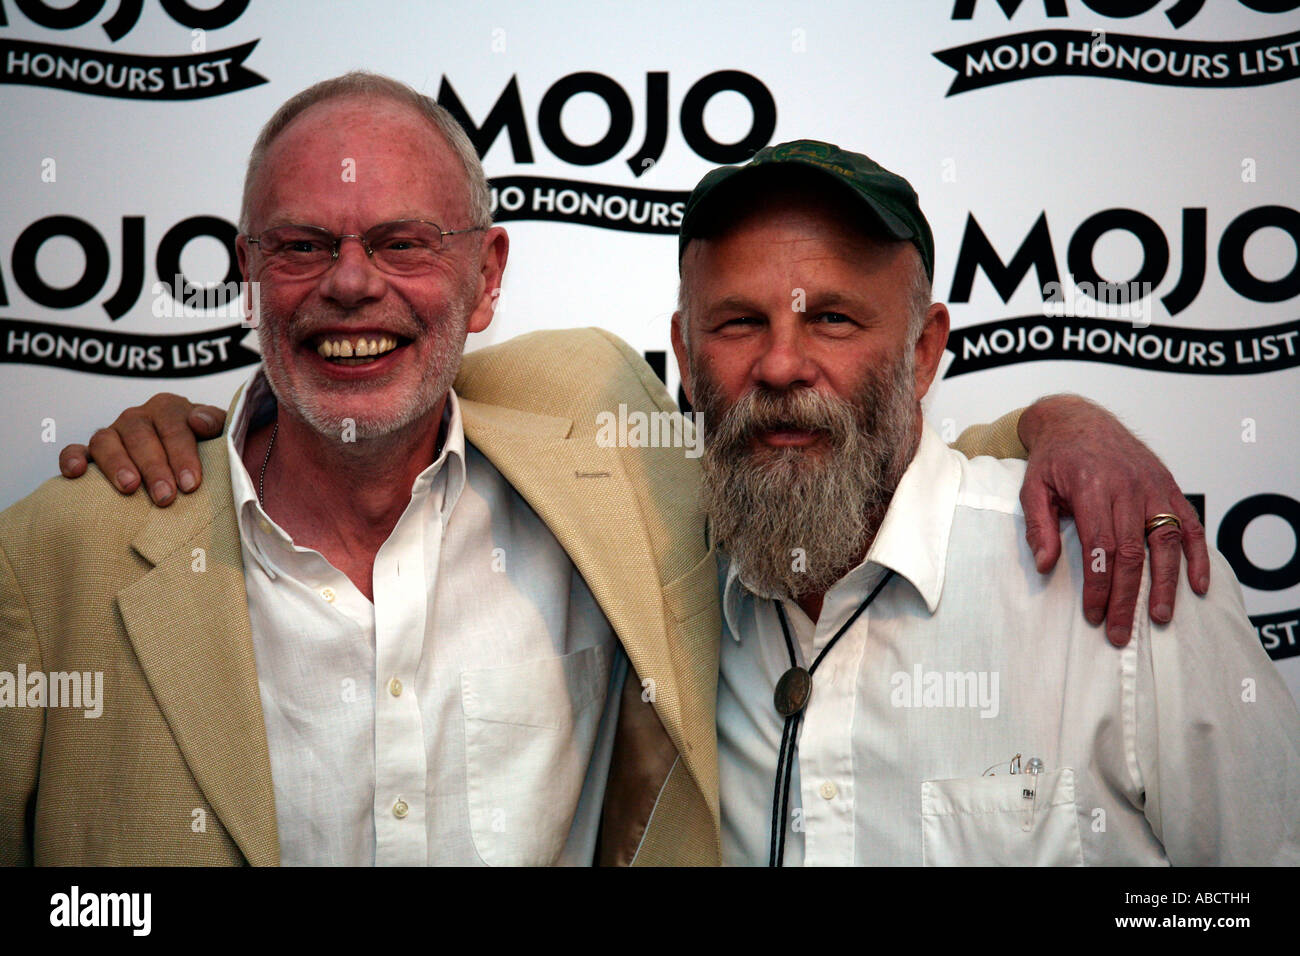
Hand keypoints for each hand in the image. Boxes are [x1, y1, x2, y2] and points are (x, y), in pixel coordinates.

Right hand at [58, 394, 225, 505]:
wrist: (185, 461)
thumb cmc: (204, 448)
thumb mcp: (219, 433)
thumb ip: (216, 423)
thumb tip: (199, 421)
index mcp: (169, 408)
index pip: (173, 425)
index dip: (182, 454)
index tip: (191, 483)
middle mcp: (138, 417)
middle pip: (141, 435)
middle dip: (154, 467)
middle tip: (166, 496)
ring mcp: (112, 434)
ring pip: (106, 441)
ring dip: (117, 464)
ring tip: (130, 488)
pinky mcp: (91, 453)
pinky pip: (75, 450)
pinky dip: (72, 458)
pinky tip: (76, 474)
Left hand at [1017, 394, 1209, 646]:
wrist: (1077, 419)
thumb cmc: (1053, 459)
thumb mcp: (1032, 488)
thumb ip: (1038, 526)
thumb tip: (1045, 566)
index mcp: (1091, 487)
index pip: (1100, 546)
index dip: (1099, 585)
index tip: (1094, 615)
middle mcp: (1127, 487)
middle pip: (1132, 552)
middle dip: (1127, 597)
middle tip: (1121, 633)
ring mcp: (1153, 486)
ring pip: (1166, 542)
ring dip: (1165, 584)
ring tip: (1160, 618)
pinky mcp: (1168, 486)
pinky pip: (1189, 524)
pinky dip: (1197, 556)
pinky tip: (1199, 585)